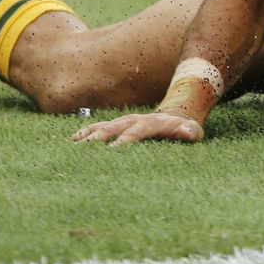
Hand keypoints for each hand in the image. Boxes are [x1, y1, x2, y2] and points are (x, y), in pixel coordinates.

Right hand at [70, 111, 204, 145]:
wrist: (177, 111)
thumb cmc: (185, 127)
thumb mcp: (193, 130)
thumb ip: (190, 132)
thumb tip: (188, 132)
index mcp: (150, 123)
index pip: (135, 132)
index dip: (124, 141)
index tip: (113, 152)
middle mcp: (132, 120)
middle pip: (111, 129)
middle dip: (97, 140)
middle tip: (82, 152)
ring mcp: (122, 121)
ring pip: (100, 127)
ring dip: (85, 136)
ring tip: (69, 148)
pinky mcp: (116, 125)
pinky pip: (96, 128)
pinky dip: (83, 134)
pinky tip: (69, 144)